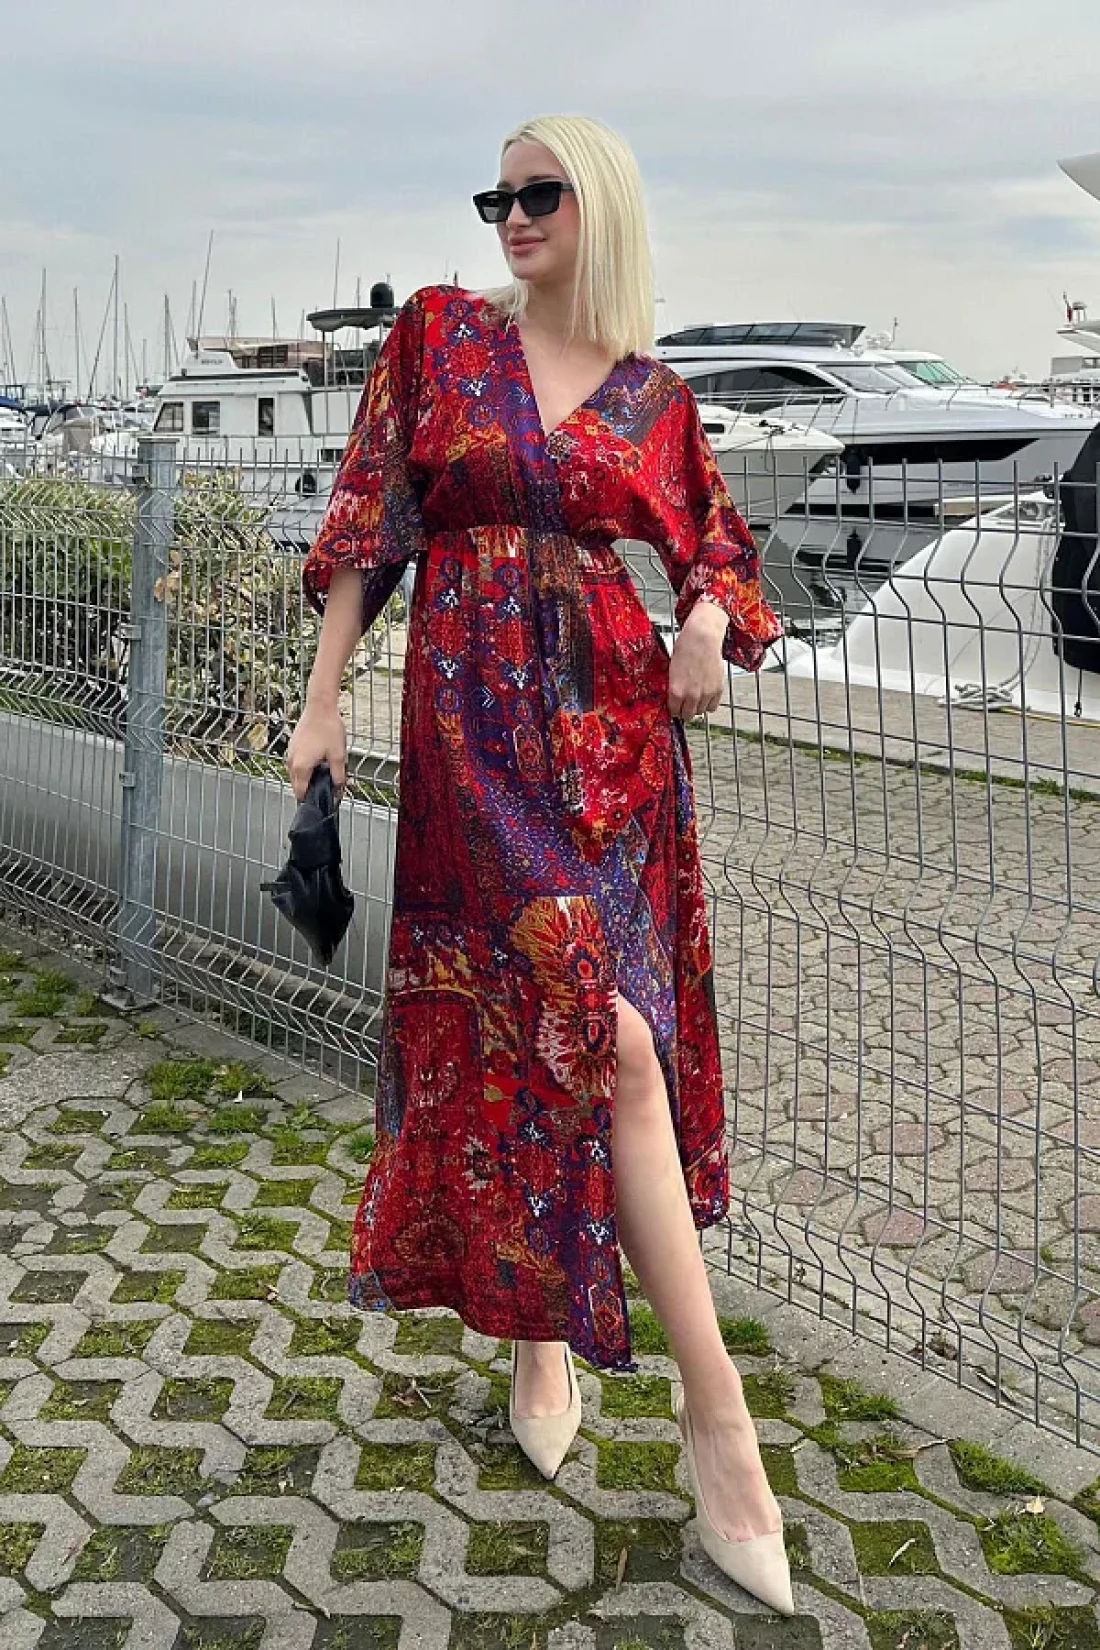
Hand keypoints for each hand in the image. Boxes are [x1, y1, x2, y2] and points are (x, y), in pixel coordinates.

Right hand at [286, 702, 347, 802]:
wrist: (320, 707)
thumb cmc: (328, 728)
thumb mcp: (338, 756)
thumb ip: (338, 776)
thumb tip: (338, 789)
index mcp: (301, 767)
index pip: (300, 793)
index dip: (311, 800)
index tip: (320, 801)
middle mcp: (292, 761)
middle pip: (297, 785)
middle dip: (310, 789)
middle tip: (325, 788)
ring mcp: (291, 752)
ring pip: (296, 774)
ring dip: (308, 777)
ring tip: (324, 772)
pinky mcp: (293, 745)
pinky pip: (296, 763)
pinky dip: (305, 766)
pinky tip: (318, 761)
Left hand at [668, 600, 726, 719]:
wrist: (701, 639)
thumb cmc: (685, 650)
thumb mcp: (672, 671)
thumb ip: (675, 688)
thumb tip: (676, 700)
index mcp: (676, 691)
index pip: (674, 711)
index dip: (675, 709)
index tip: (676, 706)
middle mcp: (691, 696)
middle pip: (688, 715)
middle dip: (685, 710)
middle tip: (686, 704)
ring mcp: (706, 694)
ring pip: (701, 712)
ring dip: (698, 707)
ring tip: (697, 697)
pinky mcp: (718, 690)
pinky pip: (713, 707)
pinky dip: (709, 703)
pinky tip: (706, 696)